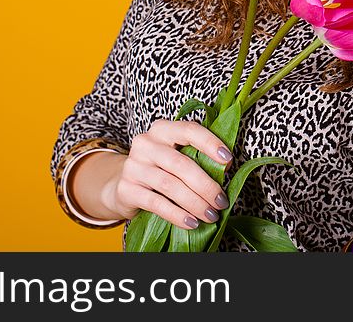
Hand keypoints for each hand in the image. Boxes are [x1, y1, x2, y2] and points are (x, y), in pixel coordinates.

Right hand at [109, 119, 231, 229]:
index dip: (210, 143)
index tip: (228, 159)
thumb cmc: (159, 168)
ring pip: (170, 185)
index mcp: (162, 129)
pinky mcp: (126, 189)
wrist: (124, 184)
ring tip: (210, 215)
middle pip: (181, 164)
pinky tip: (191, 222)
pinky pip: (156, 203)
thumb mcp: (177, 156)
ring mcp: (133, 166)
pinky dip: (177, 215)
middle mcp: (145, 143)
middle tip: (221, 201)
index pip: (189, 130)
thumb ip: (198, 157)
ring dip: (195, 203)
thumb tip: (225, 168)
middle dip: (206, 185)